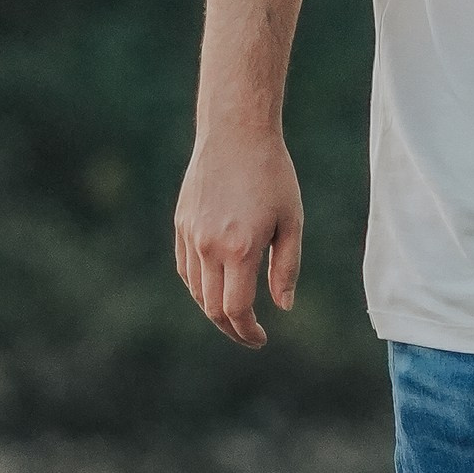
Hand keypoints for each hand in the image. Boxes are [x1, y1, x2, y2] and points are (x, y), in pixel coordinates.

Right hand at [175, 122, 303, 348]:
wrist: (236, 133)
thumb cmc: (273, 176)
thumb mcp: (292, 223)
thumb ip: (286, 269)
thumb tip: (283, 307)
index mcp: (240, 249)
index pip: (236, 309)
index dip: (247, 332)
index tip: (260, 339)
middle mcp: (209, 246)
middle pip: (212, 307)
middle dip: (231, 327)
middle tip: (250, 334)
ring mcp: (191, 235)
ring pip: (196, 290)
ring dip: (214, 308)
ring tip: (236, 312)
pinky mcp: (181, 223)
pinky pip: (186, 267)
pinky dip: (199, 285)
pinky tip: (216, 286)